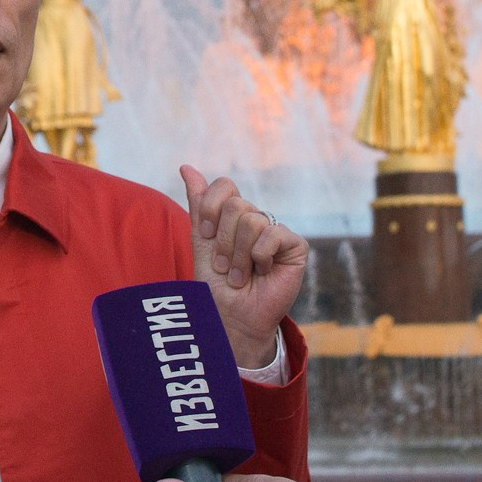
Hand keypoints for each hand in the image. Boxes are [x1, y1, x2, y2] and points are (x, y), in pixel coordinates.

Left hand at [180, 167, 307, 369]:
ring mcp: (277, 231)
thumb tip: (185, 166)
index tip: (206, 235)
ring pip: (253, 221)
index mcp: (234, 214)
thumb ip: (198, 204)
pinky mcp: (296, 246)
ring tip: (241, 275)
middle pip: (237, 206)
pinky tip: (263, 272)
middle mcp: (257, 219)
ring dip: (239, 256)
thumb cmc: (215, 282)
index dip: (211, 209)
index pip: (225, 186)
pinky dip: (260, 256)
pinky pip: (275, 234)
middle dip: (223, 241)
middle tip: (225, 267)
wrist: (230, 316)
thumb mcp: (201, 240)